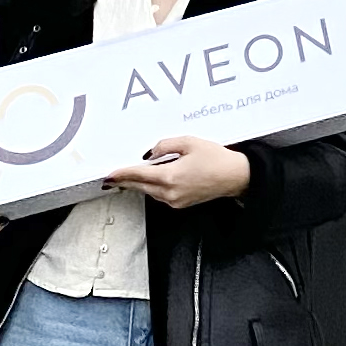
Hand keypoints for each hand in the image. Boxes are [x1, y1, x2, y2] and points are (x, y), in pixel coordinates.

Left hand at [108, 137, 251, 210]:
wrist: (235, 177)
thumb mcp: (190, 142)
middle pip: (140, 186)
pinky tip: (150, 180)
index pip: (138, 175)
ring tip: (128, 177)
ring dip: (138, 184)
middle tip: (111, 178)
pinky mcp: (181, 203)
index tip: (109, 175)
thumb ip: (165, 145)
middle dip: (125, 181)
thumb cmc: (216, 158)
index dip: (122, 174)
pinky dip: (151, 187)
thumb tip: (150, 153)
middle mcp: (170, 192)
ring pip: (149, 191)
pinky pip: (159, 195)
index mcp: (170, 177)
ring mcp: (175, 200)